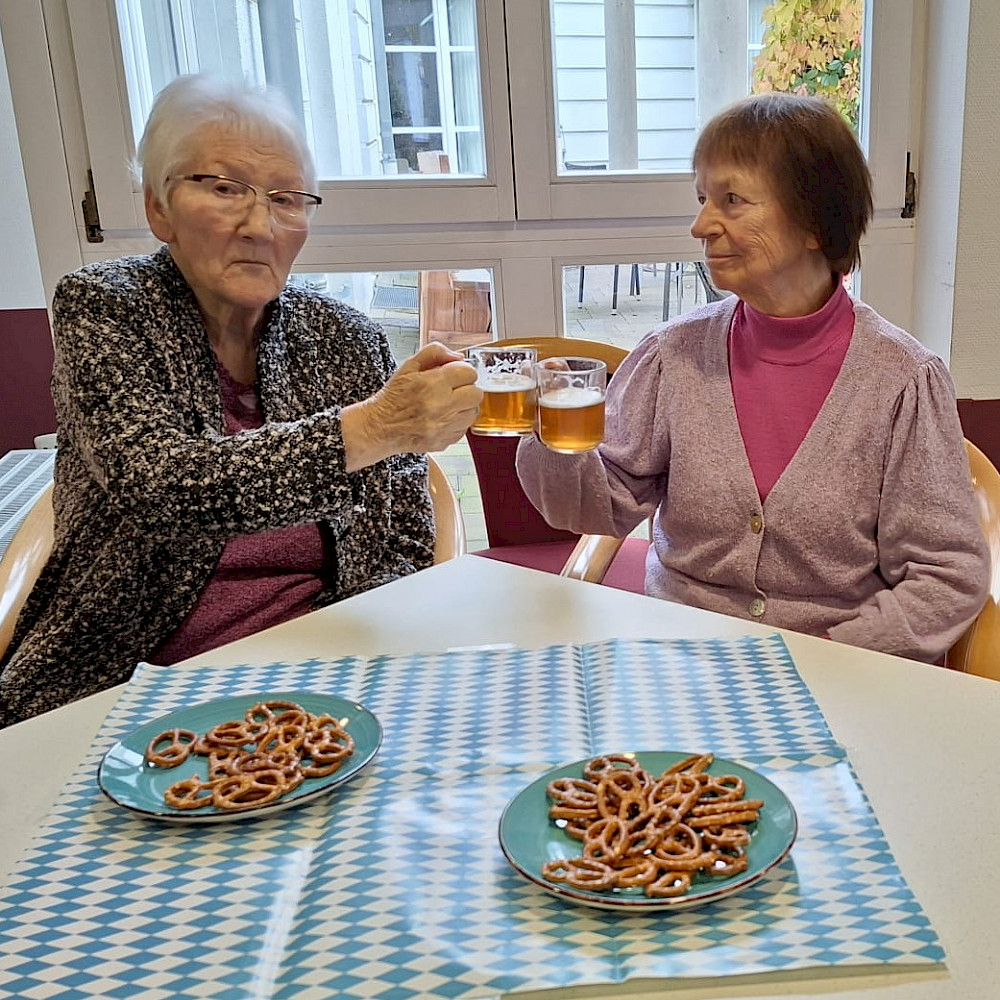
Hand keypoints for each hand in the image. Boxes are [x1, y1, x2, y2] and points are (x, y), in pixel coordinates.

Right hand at [342, 342, 482, 469]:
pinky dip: (457, 423)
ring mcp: (443, 427)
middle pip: (476, 394)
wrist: (380, 426)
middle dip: (467, 389)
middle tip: (455, 390)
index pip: (469, 373)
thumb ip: (435, 352)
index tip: (456, 375)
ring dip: (464, 407)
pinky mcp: (444, 441)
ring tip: (449, 405)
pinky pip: (464, 429)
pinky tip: (443, 418)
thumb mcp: (409, 365)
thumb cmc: (395, 396)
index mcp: (432, 383)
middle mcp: (440, 406)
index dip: (463, 371)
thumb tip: (459, 357)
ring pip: (473, 412)